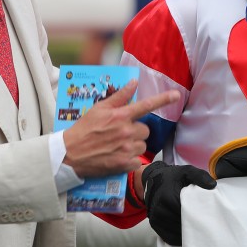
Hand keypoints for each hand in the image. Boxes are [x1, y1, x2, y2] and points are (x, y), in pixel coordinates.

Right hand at [62, 81, 178, 176]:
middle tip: (120, 134)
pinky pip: (137, 160)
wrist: (70, 154)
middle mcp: (125, 131)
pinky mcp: (124, 164)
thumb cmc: (83, 130)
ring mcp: (126, 148)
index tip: (177, 95)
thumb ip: (119, 96)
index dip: (163, 99)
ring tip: (117, 146)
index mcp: (120, 116)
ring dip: (134, 145)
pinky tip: (117, 156)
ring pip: (143, 145)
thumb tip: (134, 82)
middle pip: (145, 129)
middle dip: (136, 131)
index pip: (146, 105)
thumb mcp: (99, 109)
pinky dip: (129, 159)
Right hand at [142, 162, 215, 245]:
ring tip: (196, 230)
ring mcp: (156, 218)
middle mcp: (160, 209)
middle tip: (204, 225)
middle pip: (182, 224)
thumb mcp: (187, 172)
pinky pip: (168, 237)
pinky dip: (178, 237)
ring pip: (175, 233)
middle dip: (193, 226)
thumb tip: (212, 186)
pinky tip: (186, 234)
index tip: (207, 217)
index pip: (187, 213)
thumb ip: (200, 177)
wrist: (154, 179)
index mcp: (169, 197)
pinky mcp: (154, 225)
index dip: (198, 216)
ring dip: (186, 233)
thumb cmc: (173, 177)